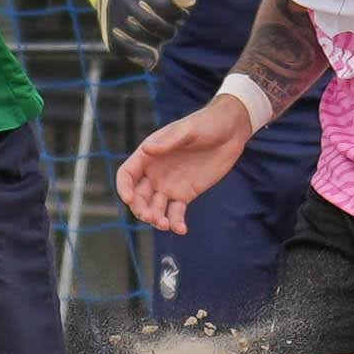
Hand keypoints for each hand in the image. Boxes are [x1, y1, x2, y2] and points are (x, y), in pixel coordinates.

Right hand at [95, 0, 196, 71]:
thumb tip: (191, 2)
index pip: (163, 3)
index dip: (178, 14)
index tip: (183, 17)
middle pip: (151, 22)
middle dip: (168, 31)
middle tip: (172, 31)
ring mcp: (114, 17)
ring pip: (140, 37)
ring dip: (157, 42)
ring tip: (162, 38)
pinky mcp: (109, 34)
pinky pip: (125, 49)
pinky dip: (140, 55)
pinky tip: (152, 56)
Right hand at [117, 98, 252, 234]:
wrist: (230, 131)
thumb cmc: (206, 124)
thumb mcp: (187, 130)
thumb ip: (167, 142)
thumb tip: (147, 150)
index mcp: (149, 155)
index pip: (127, 174)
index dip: (123, 187)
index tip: (129, 199)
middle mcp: (155, 172)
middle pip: (138, 196)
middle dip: (140, 209)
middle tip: (151, 217)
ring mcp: (169, 185)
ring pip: (155, 207)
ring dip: (156, 219)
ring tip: (165, 224)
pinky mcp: (186, 194)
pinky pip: (176, 212)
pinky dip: (176, 223)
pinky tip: (181, 229)